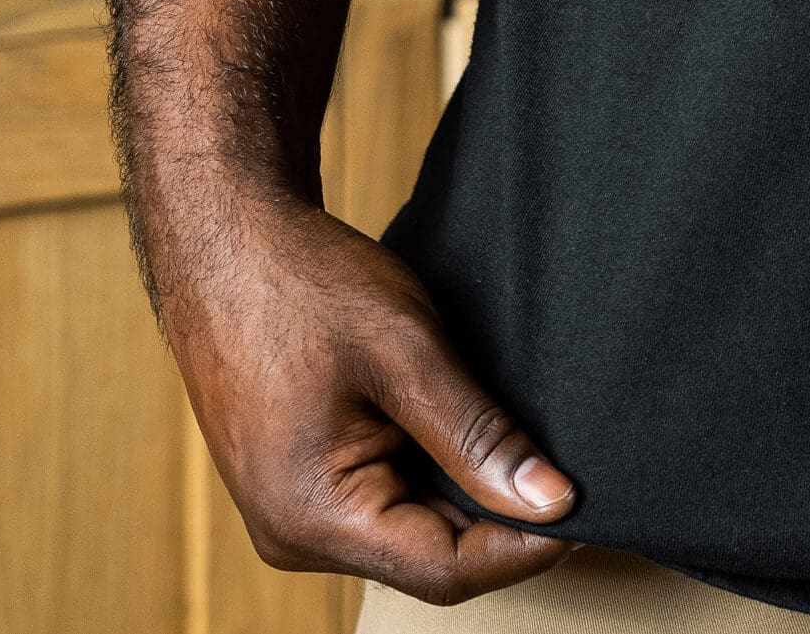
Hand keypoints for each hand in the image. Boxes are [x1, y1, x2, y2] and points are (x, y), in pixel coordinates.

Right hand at [162, 182, 574, 601]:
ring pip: (409, 533)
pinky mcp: (295, 486)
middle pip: (430, 558)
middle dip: (498, 518)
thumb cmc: (303, 284)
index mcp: (312, 516)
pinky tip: (455, 429)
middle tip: (560, 461)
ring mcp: (289, 514)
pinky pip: (380, 504)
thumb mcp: (406, 352)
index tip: (584, 502)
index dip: (525, 544)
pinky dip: (427, 474)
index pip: (447, 570)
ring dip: (463, 493)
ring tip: (506, 435)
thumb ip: (480, 435)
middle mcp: (294, 534)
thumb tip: (552, 502)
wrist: (224, 240)